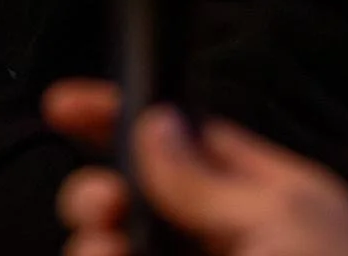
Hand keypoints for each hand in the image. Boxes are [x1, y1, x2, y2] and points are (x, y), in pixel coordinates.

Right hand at [44, 82, 347, 255]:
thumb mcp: (282, 221)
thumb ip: (208, 179)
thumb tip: (154, 125)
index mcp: (262, 199)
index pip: (182, 139)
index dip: (122, 116)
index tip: (66, 106)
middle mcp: (220, 243)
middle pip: (134, 198)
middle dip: (98, 191)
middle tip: (104, 205)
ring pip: (114, 249)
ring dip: (95, 244)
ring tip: (107, 251)